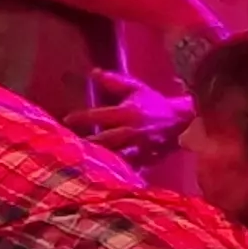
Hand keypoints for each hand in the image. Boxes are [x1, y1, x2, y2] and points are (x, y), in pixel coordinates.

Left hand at [68, 69, 196, 160]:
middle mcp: (131, 132)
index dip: (81, 117)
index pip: (99, 115)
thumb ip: (114, 81)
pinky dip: (114, 172)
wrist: (181, 122)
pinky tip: (100, 175)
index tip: (66, 119)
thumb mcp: (136, 88)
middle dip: (86, 144)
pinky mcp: (144, 161)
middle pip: (104, 141)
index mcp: (128, 113)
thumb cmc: (154, 104)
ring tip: (79, 162)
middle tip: (66, 146)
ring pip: (114, 157)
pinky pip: (126, 168)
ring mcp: (138, 149)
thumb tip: (93, 73)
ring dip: (98, 159)